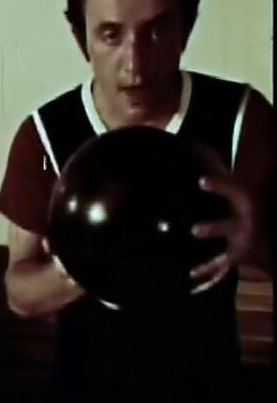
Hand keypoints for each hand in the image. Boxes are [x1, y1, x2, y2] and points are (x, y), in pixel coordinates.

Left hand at [189, 155, 255, 293]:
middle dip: (214, 229)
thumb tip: (194, 157)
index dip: (218, 185)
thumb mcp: (231, 182)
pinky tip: (193, 288)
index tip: (201, 181)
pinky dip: (208, 280)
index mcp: (243, 204)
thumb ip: (215, 174)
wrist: (254, 213)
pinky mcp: (234, 256)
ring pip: (226, 257)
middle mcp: (244, 225)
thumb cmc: (239, 196)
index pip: (231, 190)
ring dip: (209, 265)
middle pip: (229, 227)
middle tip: (194, 230)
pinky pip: (221, 271)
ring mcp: (240, 244)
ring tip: (191, 272)